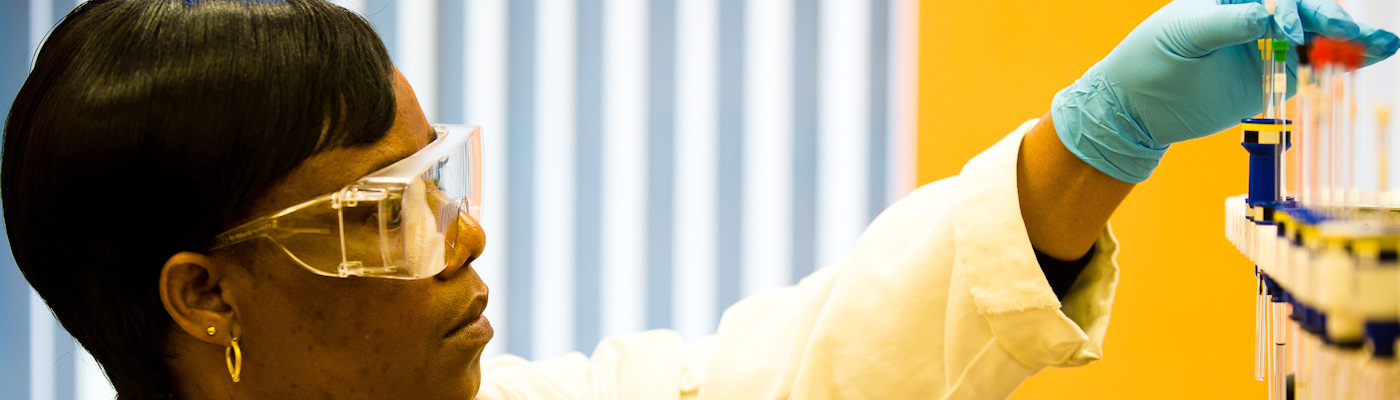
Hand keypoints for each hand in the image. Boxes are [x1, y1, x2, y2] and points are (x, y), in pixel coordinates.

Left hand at [1050, 0, 1398, 182]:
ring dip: (1350, 41)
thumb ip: (1232, 24)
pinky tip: (1367, 59)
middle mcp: (1255, 16)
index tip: (1295, 29)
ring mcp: (1265, 45)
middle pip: (1307, 12)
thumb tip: (1276, 15)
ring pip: (1317, 37)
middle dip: (1336, 21)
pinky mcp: (1270, 76)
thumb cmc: (1148, 59)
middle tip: (1360, 37)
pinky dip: (1338, 64)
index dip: (1298, 8)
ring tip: (1382, 46)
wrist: (1133, 107)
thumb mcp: (1186, 34)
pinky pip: (1309, 66)